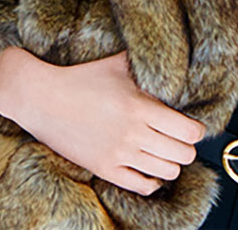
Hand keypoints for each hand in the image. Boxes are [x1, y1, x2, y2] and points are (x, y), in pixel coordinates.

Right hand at [0, 47, 207, 196]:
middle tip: (179, 139)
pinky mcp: (104, 169)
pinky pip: (142, 186)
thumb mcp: (117, 64)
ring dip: (171, 162)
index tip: (192, 126)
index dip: (196, 130)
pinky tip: (150, 169)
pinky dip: (152, 180)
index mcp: (140, 107)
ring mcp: (118, 155)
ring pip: (167, 172)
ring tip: (165, 152)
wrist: (42, 99)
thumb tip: (168, 51)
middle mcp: (133, 134)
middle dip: (186, 147)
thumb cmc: (80, 78)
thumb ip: (145, 63)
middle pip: (183, 154)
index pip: (189, 131)